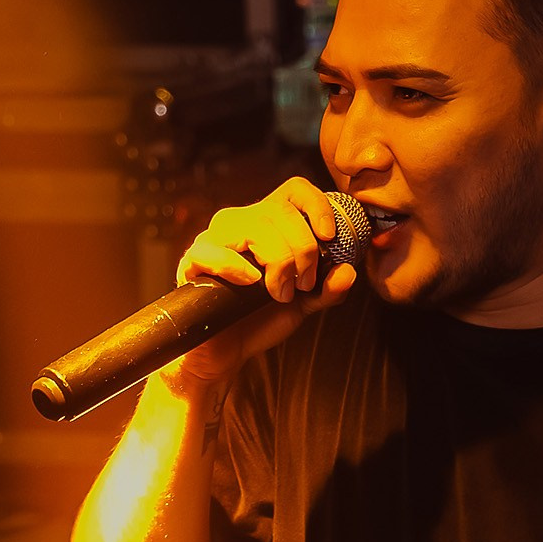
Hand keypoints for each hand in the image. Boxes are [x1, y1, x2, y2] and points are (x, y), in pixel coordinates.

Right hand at [163, 177, 357, 393]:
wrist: (228, 351)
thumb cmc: (262, 319)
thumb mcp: (304, 304)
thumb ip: (327, 289)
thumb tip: (348, 271)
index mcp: (270, 223)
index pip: (295, 190)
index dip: (316, 206)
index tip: (329, 237)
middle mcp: (242, 222)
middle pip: (280, 211)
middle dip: (303, 250)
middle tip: (303, 284)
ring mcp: (215, 238)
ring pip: (254, 227)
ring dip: (277, 262)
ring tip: (279, 293)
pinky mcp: (194, 261)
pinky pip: (215, 251)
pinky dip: (237, 268)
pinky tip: (251, 284)